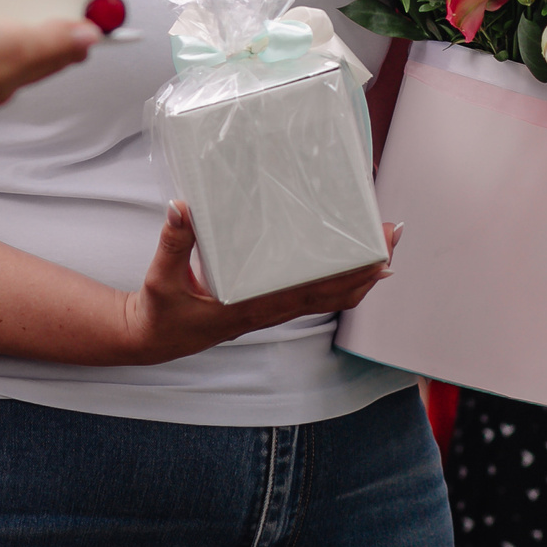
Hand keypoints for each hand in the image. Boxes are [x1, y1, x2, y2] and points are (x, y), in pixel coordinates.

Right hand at [108, 204, 399, 366]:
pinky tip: (348, 264)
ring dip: (358, 275)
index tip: (376, 256)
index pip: (311, 291)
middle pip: (331, 293)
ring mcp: (269, 309)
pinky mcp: (264, 304)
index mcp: (251, 306)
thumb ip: (174, 242)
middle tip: (393, 235)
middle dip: (366, 268)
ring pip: (326, 296)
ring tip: (384, 245)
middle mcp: (268, 310)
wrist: (152, 338)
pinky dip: (336, 280)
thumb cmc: (160, 310)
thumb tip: (182, 207)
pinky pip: (310, 294)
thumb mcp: (162, 276)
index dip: (347, 276)